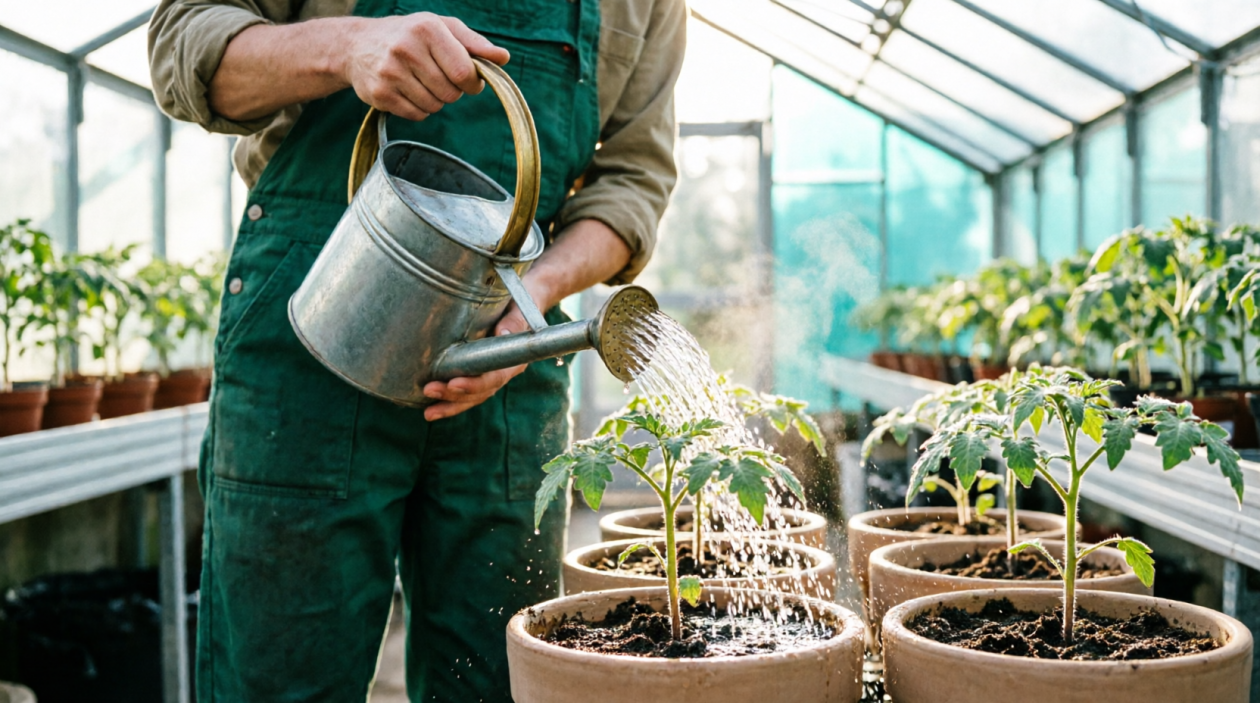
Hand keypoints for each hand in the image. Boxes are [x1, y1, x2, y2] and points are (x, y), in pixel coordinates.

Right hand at [341, 13, 509, 121]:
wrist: (357, 45)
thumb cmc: (410, 35)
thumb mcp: (442, 28)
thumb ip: (475, 44)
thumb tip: (503, 58)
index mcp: (427, 29)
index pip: (464, 71)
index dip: (472, 82)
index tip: (468, 80)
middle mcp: (406, 49)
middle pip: (451, 93)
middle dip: (452, 91)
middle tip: (440, 78)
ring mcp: (390, 73)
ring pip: (435, 106)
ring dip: (436, 100)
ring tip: (422, 82)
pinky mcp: (380, 94)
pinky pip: (417, 115)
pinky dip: (419, 109)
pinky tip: (409, 91)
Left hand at [422, 277, 551, 420]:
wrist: (529, 300)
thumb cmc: (523, 302)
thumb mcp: (521, 308)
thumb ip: (514, 321)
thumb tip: (502, 333)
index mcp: (516, 360)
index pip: (495, 377)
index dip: (474, 384)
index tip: (453, 383)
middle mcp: (505, 371)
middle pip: (481, 392)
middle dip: (454, 396)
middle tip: (429, 391)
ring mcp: (493, 374)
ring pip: (473, 396)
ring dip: (449, 404)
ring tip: (428, 413)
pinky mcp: (482, 371)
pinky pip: (468, 390)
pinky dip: (451, 399)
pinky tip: (432, 405)